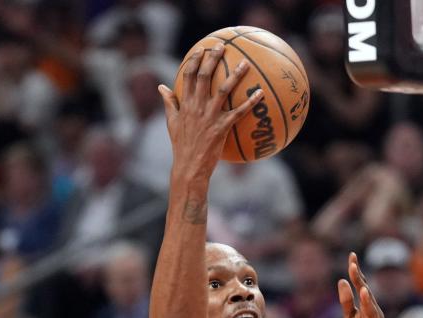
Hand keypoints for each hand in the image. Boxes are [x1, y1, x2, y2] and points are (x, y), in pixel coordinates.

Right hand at [158, 47, 261, 186]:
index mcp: (185, 103)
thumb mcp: (171, 122)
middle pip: (205, 77)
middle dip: (213, 59)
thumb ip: (169, 102)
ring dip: (235, 75)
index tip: (201, 49)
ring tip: (246, 64)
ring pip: (223, 90)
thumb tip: (161, 86)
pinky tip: (261, 94)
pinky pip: (239, 112)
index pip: (188, 75)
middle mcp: (197, 107)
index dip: (195, 60)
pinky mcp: (221, 128)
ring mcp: (209, 116)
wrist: (188, 166)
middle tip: (222, 46)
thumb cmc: (181, 145)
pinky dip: (250, 102)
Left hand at [337, 253, 384, 317]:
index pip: (362, 287)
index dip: (357, 272)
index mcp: (368, 309)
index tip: (351, 256)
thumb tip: (342, 280)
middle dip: (360, 281)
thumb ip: (347, 301)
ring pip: (373, 314)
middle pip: (367, 296)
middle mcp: (375, 316)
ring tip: (363, 290)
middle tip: (353, 266)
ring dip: (368, 303)